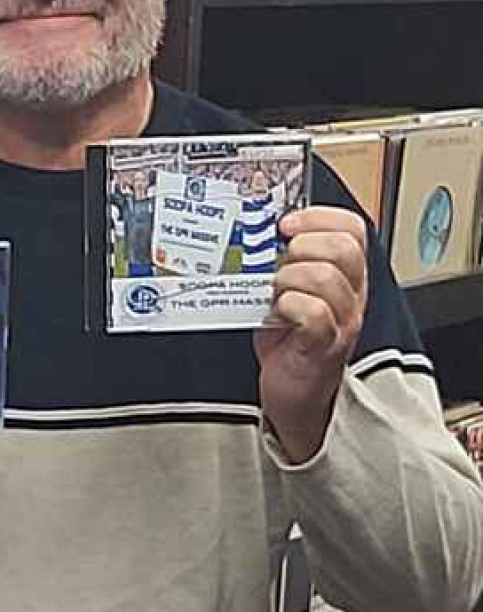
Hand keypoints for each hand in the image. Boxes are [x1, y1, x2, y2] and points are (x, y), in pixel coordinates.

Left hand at [254, 207, 367, 463]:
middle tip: (278, 265)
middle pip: (343, 248)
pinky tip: (277, 314)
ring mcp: (342, 321)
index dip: (320, 217)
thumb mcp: (289, 291)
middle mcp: (351, 295)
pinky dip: (289, 306)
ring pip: (325, 277)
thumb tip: (258, 234)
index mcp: (346, 276)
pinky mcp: (324, 346)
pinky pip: (314, 312)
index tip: (287, 223)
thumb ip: (285, 263)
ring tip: (275, 294)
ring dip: (289, 279)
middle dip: (302, 247)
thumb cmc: (289, 343)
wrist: (293, 394)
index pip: (352, 229)